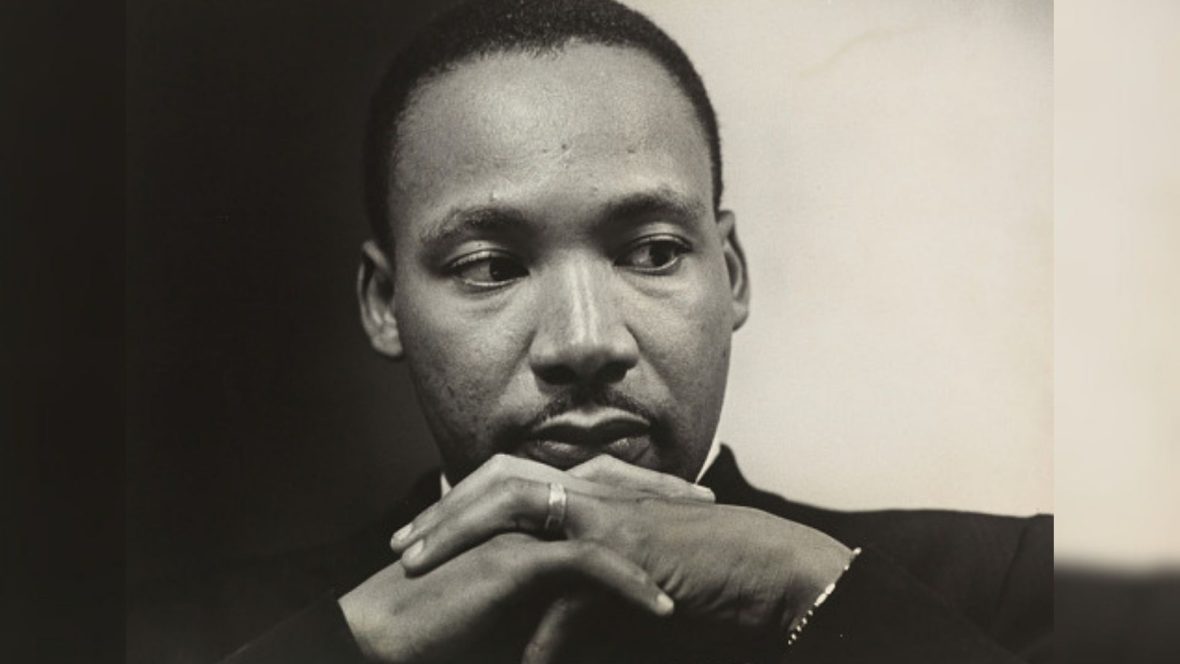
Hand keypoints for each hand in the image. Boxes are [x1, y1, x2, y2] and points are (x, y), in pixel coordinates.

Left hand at [391, 454, 853, 657]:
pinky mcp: (629, 546)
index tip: (426, 531)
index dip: (463, 500)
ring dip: (463, 535)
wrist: (767, 566)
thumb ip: (579, 593)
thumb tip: (537, 642)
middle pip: (499, 479)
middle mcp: (595, 488)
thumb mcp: (626, 574)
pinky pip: (567, 579)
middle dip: (445, 510)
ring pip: (514, 504)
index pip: (510, 476)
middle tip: (405, 544)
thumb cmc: (702, 568)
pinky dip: (542, 620)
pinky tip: (521, 656)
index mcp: (592, 487)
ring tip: (420, 565)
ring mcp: (610, 510)